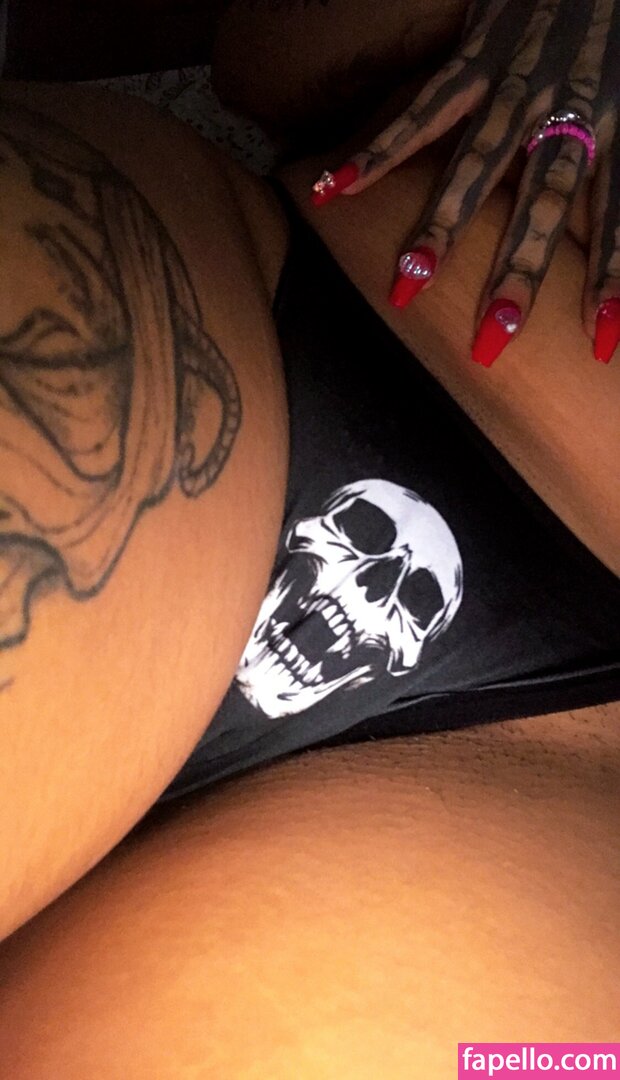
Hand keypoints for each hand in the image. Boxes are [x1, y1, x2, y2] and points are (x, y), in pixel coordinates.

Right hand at [310, 0, 619, 366]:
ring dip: (441, 229)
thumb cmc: (613, 28)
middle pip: (543, 202)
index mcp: (615, 120)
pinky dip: (378, 151)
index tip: (599, 338)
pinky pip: (423, 110)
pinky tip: (334, 188)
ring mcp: (515, 83)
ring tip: (406, 285)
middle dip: (518, 273)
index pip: (617, 212)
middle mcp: (566, 107)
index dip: (610, 276)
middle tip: (493, 336)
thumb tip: (603, 218)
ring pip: (477, 166)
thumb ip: (615, 159)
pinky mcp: (475, 57)